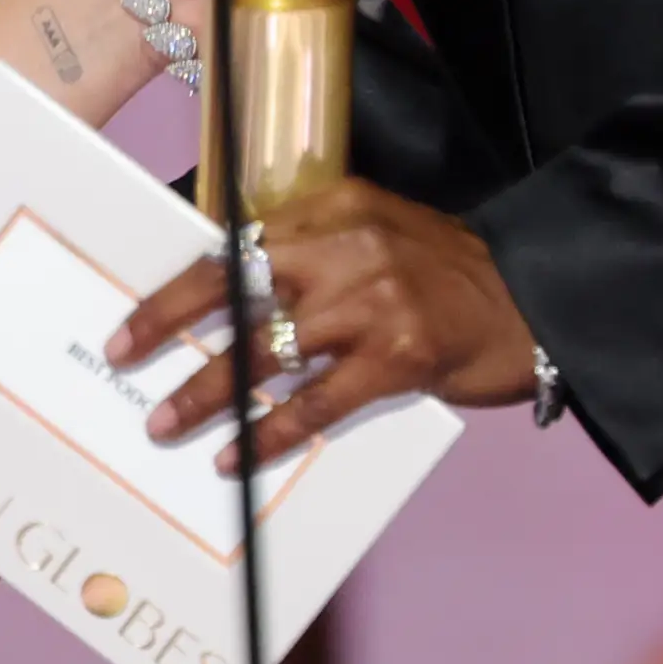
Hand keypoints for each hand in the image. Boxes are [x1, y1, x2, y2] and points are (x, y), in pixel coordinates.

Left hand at [108, 179, 539, 468]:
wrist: (536, 303)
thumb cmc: (446, 276)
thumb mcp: (376, 236)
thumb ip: (313, 253)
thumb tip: (227, 293)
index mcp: (337, 208)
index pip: (238, 243)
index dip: (180, 285)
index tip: (134, 322)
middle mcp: (350, 247)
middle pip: (238, 285)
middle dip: (173, 324)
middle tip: (126, 360)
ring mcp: (375, 303)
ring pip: (268, 350)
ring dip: (210, 391)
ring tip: (167, 423)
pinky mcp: (400, 358)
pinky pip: (316, 402)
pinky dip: (269, 432)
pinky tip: (236, 455)